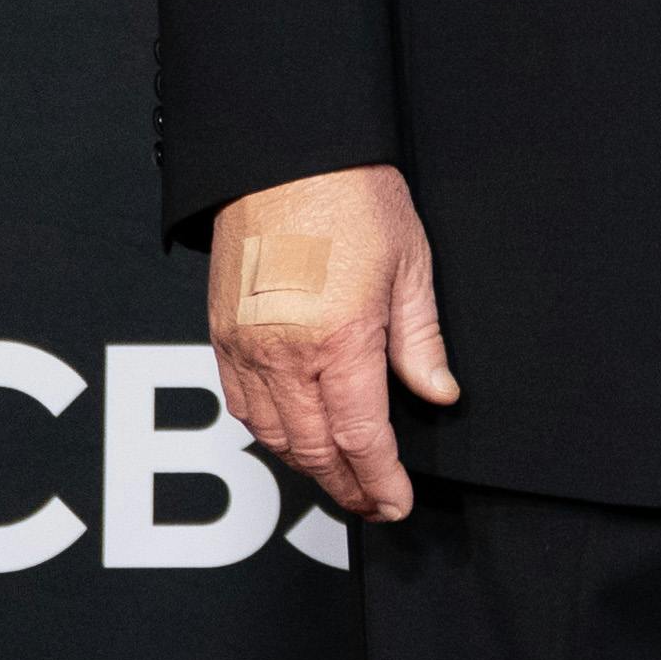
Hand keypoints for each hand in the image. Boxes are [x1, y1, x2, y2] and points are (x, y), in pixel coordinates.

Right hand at [210, 163, 459, 521]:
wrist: (285, 155)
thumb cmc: (353, 198)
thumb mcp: (410, 265)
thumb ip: (421, 341)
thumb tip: (439, 393)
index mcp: (341, 340)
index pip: (362, 438)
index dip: (380, 481)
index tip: (396, 503)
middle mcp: (286, 354)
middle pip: (315, 449)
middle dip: (347, 487)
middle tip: (372, 505)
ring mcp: (247, 347)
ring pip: (273, 436)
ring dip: (308, 467)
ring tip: (340, 479)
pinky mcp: (221, 335)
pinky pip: (241, 405)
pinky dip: (270, 434)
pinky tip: (294, 437)